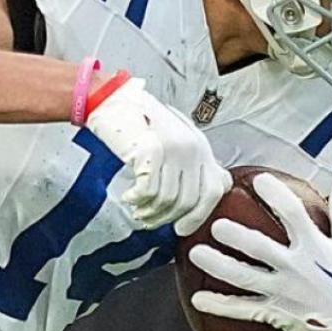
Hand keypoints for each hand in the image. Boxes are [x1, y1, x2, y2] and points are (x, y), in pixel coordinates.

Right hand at [84, 76, 229, 234]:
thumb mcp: (175, 142)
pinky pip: (148, 190)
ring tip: (136, 210)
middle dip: (167, 218)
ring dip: (149, 211)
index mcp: (201, 147)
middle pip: (188, 200)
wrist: (113, 102)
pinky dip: (137, 200)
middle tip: (149, 221)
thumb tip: (218, 186)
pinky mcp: (152, 149)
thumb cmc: (140, 125)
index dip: (199, 215)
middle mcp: (193, 147)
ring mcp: (174, 147)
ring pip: (167, 198)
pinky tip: (129, 197)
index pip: (214, 190)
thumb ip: (194, 164)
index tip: (182, 229)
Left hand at [188, 176, 331, 330]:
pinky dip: (220, 306)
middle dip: (238, 237)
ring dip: (218, 267)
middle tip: (216, 225)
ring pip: (245, 279)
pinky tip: (196, 299)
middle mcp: (298, 269)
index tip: (258, 180)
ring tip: (194, 254)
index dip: (277, 196)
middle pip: (262, 249)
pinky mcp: (275, 313)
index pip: (295, 215)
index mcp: (317, 248)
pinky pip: (243, 310)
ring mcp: (284, 293)